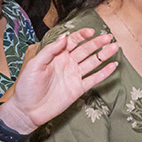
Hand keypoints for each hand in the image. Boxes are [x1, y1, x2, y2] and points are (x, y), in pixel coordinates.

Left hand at [3, 29, 117, 132]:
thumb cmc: (27, 86)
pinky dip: (104, 73)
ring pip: (92, 63)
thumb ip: (50, 51)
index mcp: (57, 56)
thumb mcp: (35, 65)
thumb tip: (65, 38)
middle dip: (97, 43)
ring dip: (103, 55)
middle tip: (108, 37)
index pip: (73, 42)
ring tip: (115, 48)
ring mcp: (74, 76)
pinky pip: (93, 79)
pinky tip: (112, 66)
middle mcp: (68, 64)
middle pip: (86, 50)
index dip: (82, 35)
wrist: (28, 110)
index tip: (91, 31)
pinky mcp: (78, 89)